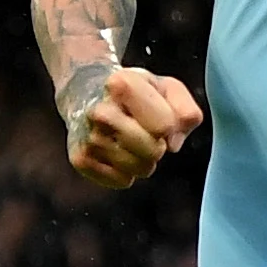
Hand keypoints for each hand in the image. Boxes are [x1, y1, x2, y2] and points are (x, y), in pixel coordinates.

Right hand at [65, 67, 203, 188]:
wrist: (87, 93)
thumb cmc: (136, 93)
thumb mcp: (168, 88)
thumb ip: (186, 111)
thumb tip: (173, 144)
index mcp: (122, 85)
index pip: (164, 126)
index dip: (170, 127)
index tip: (161, 117)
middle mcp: (100, 111)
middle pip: (154, 152)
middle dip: (158, 146)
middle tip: (146, 132)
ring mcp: (88, 137)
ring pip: (139, 169)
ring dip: (144, 161)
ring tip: (131, 141)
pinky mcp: (80, 159)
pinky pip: (122, 180)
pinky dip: (126, 173)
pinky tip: (116, 152)